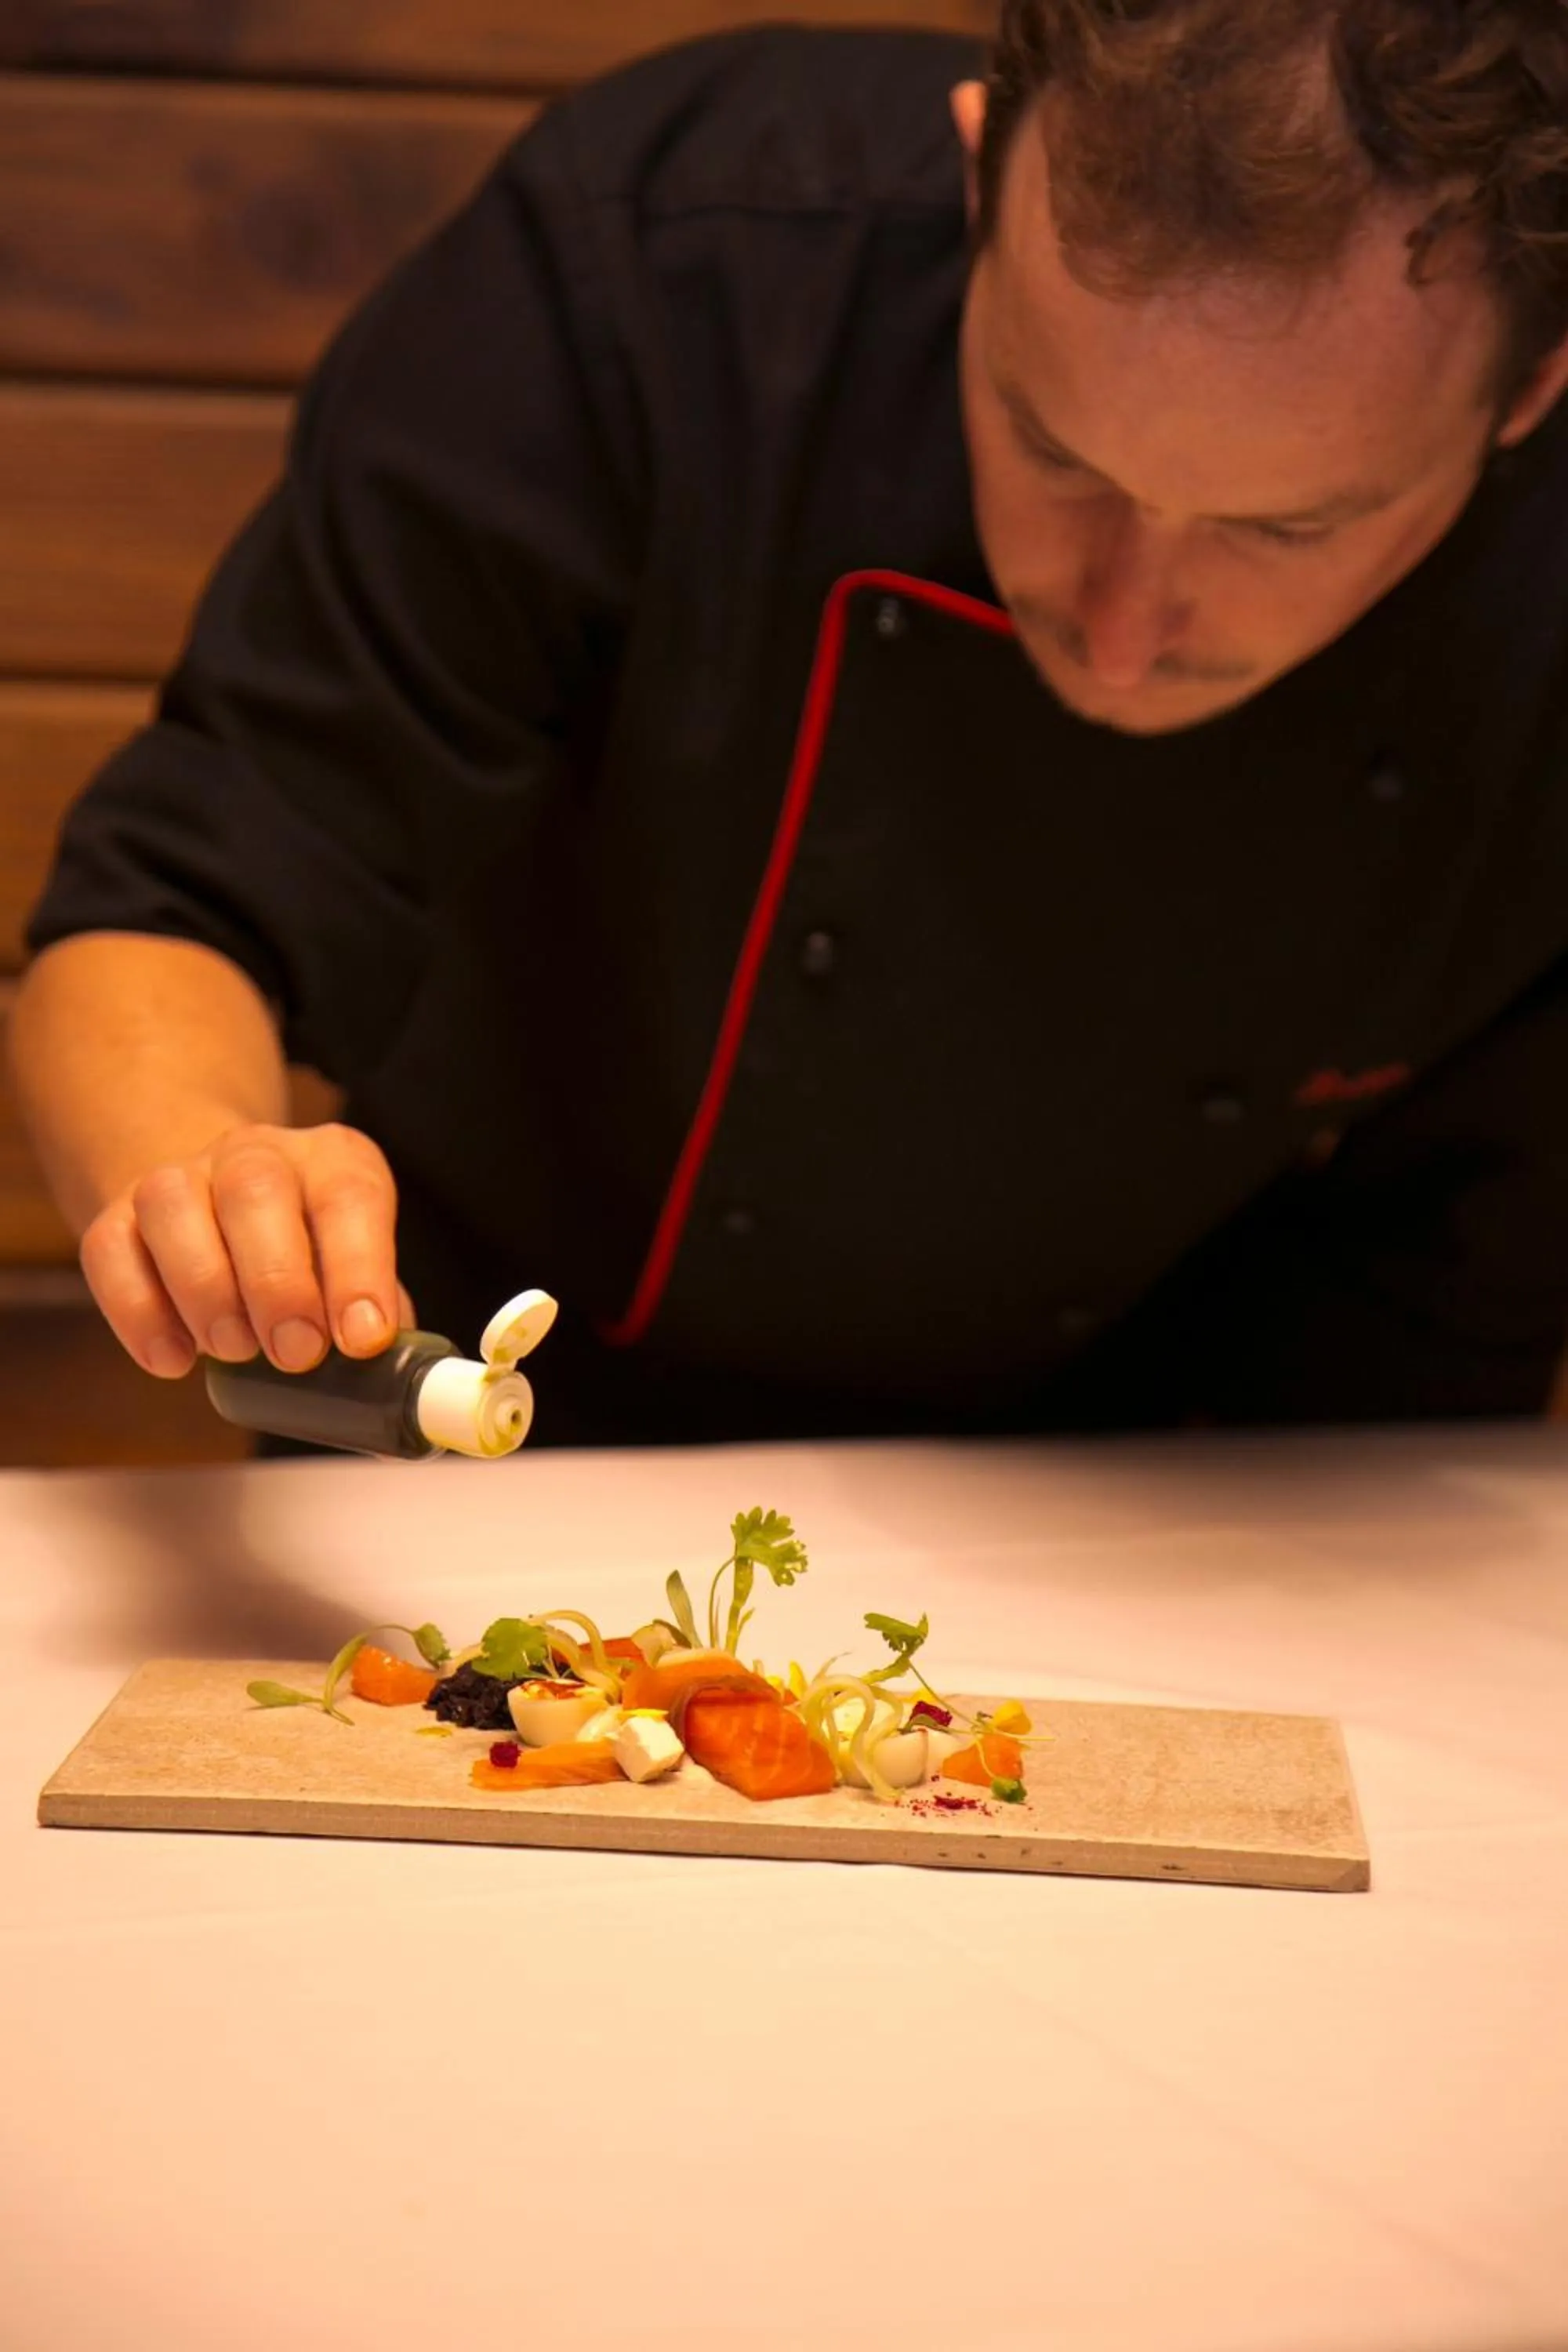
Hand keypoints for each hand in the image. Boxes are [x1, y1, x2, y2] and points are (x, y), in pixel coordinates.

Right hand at [80, 1122, 410, 1378]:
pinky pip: (111, 1251)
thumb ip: (377, 1316)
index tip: (363, 1339)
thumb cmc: (306, 1252)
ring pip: (174, 1207)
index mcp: (332, 1162)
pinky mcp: (117, 1216)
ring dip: (206, 1289)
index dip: (359, 1269)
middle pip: (256, 1192)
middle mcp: (255, 1155)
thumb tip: (397, 1382)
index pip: (349, 1197)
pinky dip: (139, 1314)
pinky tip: (174, 1361)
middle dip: (278, 1282)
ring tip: (233, 1352)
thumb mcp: (354, 1268)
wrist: (216, 1201)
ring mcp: (179, 1178)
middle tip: (296, 1354)